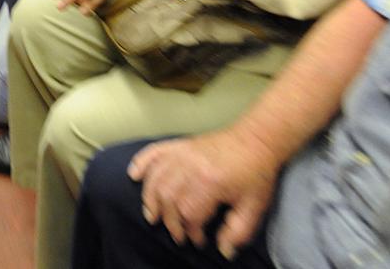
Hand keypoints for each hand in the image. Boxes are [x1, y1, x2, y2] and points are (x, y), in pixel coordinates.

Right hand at [128, 130, 279, 256]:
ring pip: (155, 179)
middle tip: (177, 233)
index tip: (197, 239)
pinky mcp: (179, 144)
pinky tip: (134, 175)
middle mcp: (191, 166)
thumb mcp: (253, 207)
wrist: (256, 140)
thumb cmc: (255, 172)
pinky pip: (152, 152)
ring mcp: (183, 153)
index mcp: (210, 182)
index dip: (191, 231)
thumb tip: (224, 249)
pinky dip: (141, 163)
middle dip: (169, 221)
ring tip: (152, 215)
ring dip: (150, 199)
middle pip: (168, 198)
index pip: (189, 214)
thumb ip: (238, 231)